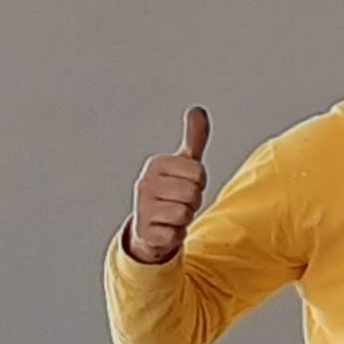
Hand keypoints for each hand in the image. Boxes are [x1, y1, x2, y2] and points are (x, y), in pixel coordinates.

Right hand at [127, 107, 209, 262]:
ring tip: (173, 215)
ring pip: (185, 213)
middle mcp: (146, 183)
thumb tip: (198, 110)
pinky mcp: (145, 232)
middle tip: (180, 202)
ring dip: (185, 218)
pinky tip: (166, 229)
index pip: (198, 172)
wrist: (149, 228)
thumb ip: (194, 138)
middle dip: (193, 201)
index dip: (199, 182)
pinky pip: (176, 233)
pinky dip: (177, 233)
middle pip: (193, 192)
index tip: (186, 184)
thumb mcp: (183, 163)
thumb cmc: (170, 192)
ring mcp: (143, 208)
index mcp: (157, 164)